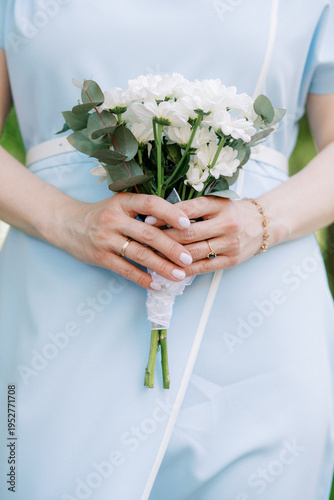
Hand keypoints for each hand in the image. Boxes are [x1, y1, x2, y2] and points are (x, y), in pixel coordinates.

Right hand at [59, 192, 193, 288]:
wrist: (67, 224)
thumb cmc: (102, 214)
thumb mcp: (120, 204)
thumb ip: (143, 210)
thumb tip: (178, 223)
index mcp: (123, 202)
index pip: (150, 204)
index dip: (170, 213)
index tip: (188, 224)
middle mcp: (114, 219)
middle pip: (148, 234)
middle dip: (171, 248)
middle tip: (188, 258)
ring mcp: (106, 239)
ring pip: (139, 254)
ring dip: (161, 266)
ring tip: (178, 275)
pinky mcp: (100, 256)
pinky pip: (125, 269)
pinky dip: (142, 278)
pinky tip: (156, 284)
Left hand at [153, 196, 264, 275]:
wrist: (263, 224)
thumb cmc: (232, 212)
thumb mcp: (216, 203)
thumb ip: (193, 208)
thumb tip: (160, 214)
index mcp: (219, 205)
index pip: (188, 210)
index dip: (165, 216)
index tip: (147, 220)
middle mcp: (226, 224)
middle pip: (188, 233)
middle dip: (163, 238)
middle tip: (144, 241)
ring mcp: (230, 243)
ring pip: (194, 252)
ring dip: (171, 256)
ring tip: (152, 256)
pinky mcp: (231, 260)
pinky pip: (204, 266)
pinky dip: (186, 270)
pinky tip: (171, 270)